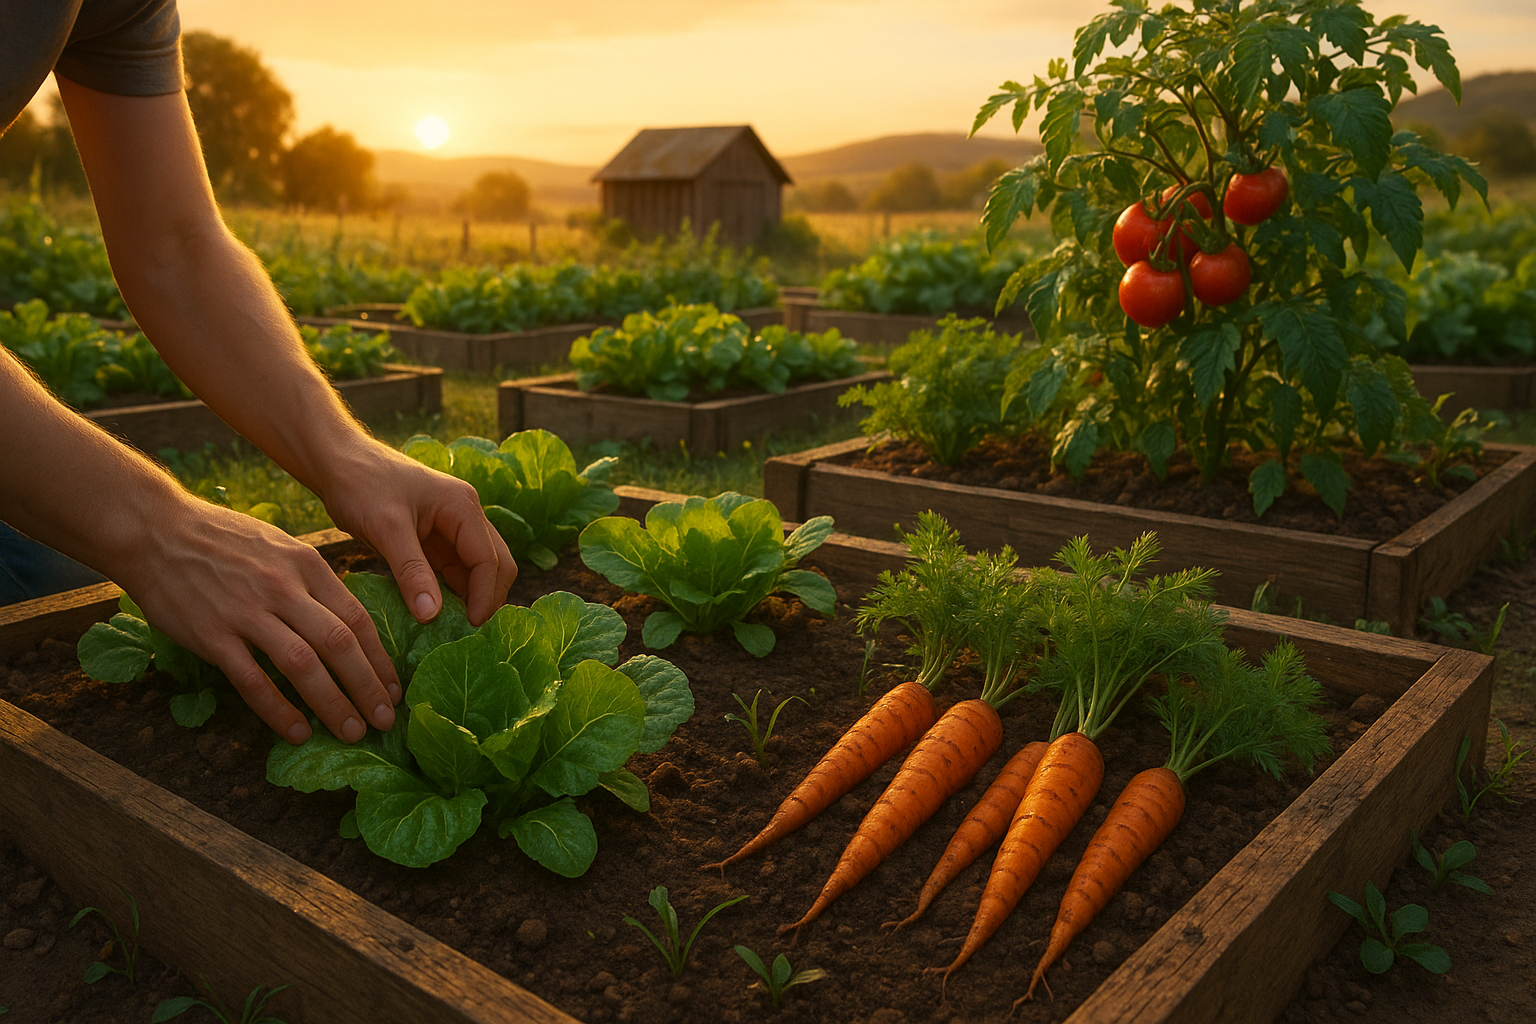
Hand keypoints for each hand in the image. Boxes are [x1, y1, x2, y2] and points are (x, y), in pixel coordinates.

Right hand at [121, 498, 403, 746]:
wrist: (156, 531)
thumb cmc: (223, 540)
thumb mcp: (281, 547)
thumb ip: (313, 582)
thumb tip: (347, 623)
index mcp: (307, 566)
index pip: (357, 618)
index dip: (381, 658)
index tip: (395, 687)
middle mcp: (283, 588)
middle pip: (339, 644)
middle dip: (369, 686)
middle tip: (386, 720)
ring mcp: (247, 612)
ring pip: (303, 665)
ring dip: (333, 703)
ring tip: (353, 731)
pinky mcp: (212, 636)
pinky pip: (253, 681)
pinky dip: (279, 710)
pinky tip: (298, 732)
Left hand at [318, 439, 517, 627]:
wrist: (336, 462)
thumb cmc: (361, 484)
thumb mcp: (387, 528)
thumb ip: (412, 571)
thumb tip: (432, 616)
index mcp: (463, 507)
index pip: (489, 559)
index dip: (485, 595)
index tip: (471, 627)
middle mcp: (466, 516)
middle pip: (495, 564)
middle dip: (487, 597)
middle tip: (469, 632)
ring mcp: (451, 528)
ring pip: (475, 570)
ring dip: (469, 597)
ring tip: (453, 629)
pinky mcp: (433, 540)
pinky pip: (452, 571)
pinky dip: (449, 593)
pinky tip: (436, 613)